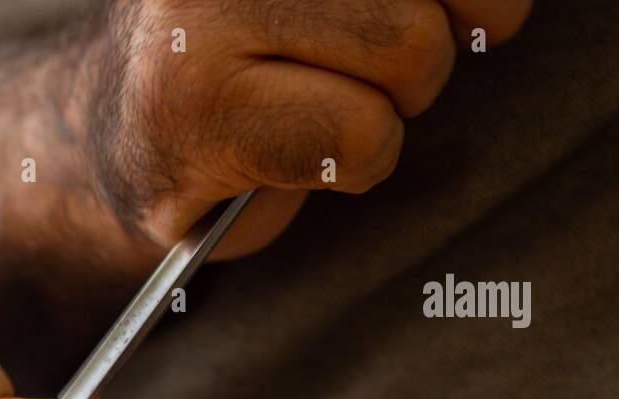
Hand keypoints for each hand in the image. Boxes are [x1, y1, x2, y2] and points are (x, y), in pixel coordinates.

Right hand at [88, 0, 532, 257]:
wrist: (112, 135)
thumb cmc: (246, 53)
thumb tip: (506, 1)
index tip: (466, 14)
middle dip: (424, 45)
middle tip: (349, 67)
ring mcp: (200, 18)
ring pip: (412, 53)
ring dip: (389, 106)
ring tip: (315, 106)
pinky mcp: (195, 113)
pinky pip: (361, 137)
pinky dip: (356, 162)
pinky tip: (295, 154)